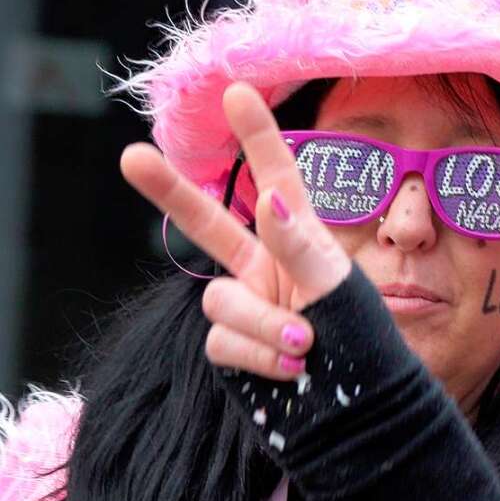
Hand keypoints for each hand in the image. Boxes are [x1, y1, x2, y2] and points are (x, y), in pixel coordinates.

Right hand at [121, 83, 351, 380]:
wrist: (361, 411)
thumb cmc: (366, 342)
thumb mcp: (341, 288)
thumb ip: (302, 245)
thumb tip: (268, 197)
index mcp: (298, 241)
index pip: (277, 178)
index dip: (258, 135)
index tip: (238, 89)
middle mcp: (266, 267)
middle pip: (207, 223)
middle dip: (169, 193)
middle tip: (131, 156)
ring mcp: (246, 306)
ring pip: (220, 302)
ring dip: (264, 323)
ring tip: (308, 342)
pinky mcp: (233, 347)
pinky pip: (221, 343)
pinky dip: (259, 355)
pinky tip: (292, 368)